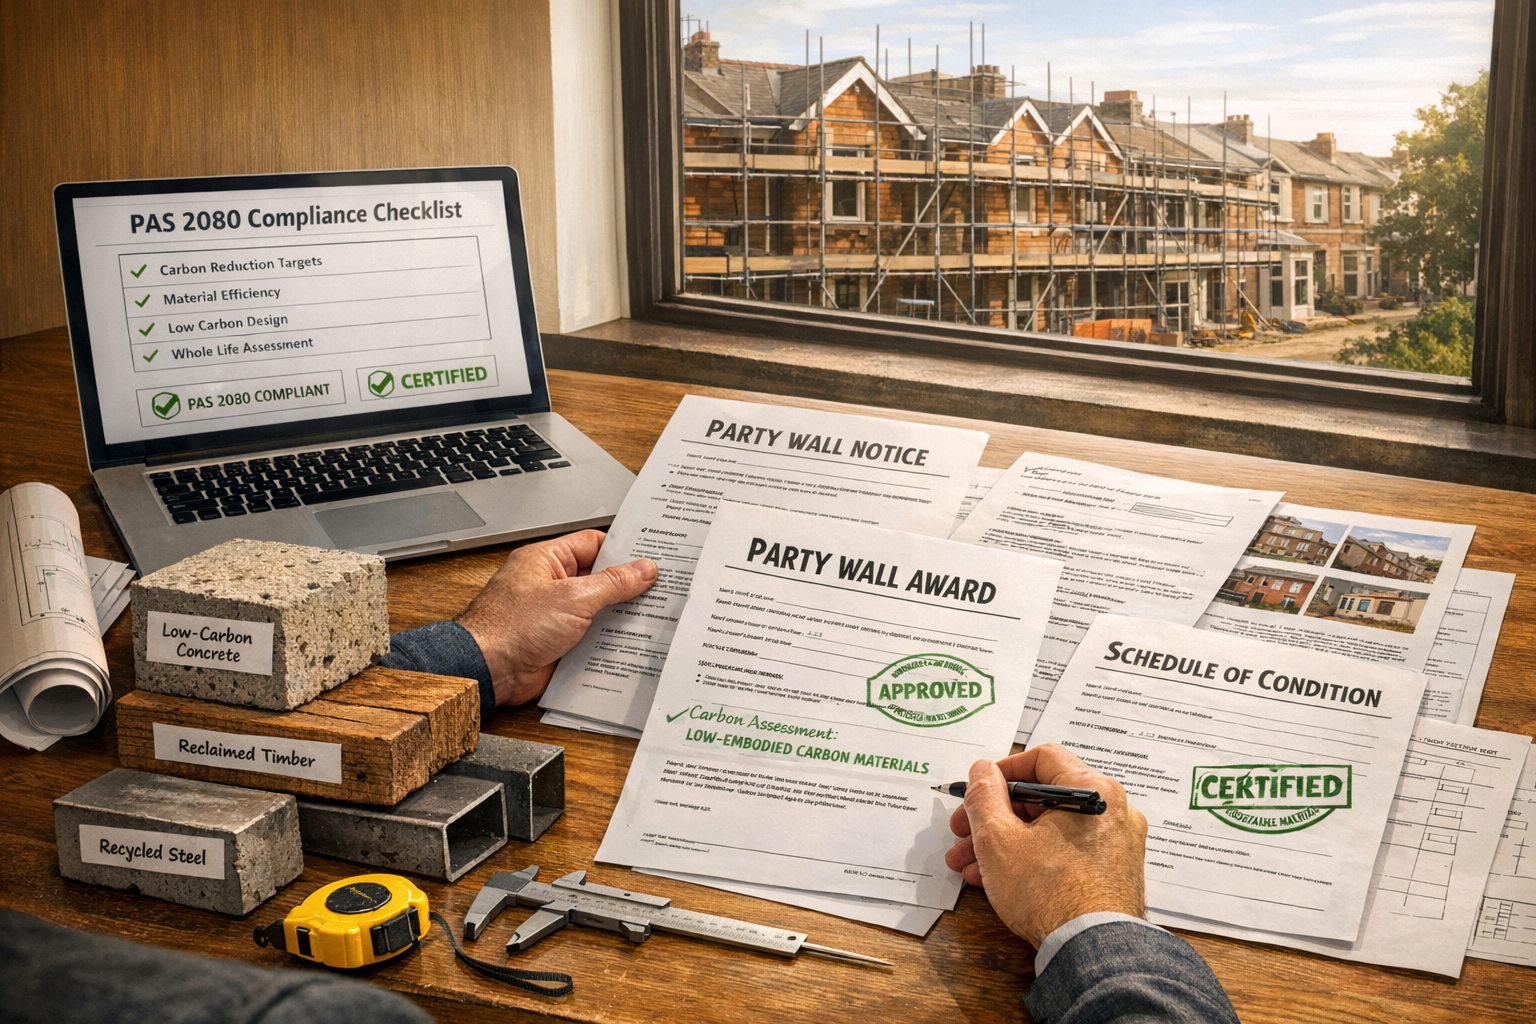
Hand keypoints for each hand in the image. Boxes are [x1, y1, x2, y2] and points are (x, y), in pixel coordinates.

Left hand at [456, 530, 656, 706]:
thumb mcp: (573, 597)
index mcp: (546, 560)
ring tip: (649, 614)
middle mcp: (548, 584)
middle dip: (625, 585)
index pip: (592, 544)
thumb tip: (642, 570)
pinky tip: (627, 640)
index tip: (649, 557)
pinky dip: (606, 638)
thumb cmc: (511, 627)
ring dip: (616, 615)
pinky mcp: (556, 641)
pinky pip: (588, 635)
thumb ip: (612, 583)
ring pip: (595, 609)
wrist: (488, 670)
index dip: (621, 550)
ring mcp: (552, 614)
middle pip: (597, 578)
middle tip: (657, 587)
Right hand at [944, 744, 1146, 948]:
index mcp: (1093, 791)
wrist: (1091, 953)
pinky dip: (1034, 858)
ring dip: (1007, 842)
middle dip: (995, 817)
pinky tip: (1000, 878)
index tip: (978, 790)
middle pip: (1043, 798)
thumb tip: (982, 771)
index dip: (1001, 771)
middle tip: (965, 832)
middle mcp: (1112, 813)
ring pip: (1051, 830)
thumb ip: (984, 797)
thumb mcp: (999, 839)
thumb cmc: (1052, 895)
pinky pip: (1067, 853)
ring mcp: (1116, 846)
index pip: (1042, 759)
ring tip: (973, 865)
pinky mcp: (1113, 875)